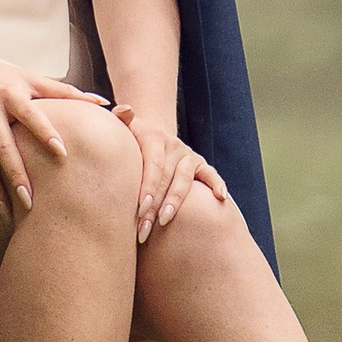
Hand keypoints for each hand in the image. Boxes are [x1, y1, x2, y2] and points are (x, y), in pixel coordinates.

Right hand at [0, 46, 98, 215]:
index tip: (61, 153)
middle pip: (3, 145)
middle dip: (16, 174)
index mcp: (11, 93)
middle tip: (30, 201)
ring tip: (7, 211)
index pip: (31, 114)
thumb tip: (102, 102)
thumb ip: (62, 92)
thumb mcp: (27, 77)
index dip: (45, 132)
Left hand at [114, 105, 230, 247]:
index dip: (147, 188)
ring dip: (174, 203)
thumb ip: (120, 118)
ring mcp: (187, 155)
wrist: (150, 134)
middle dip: (154, 206)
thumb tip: (125, 111)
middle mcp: (173, 145)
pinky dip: (217, 184)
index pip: (153, 165)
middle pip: (165, 179)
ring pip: (184, 181)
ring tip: (164, 221)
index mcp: (154, 137)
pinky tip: (221, 198)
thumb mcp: (124, 127)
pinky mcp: (199, 164)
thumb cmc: (130, 140)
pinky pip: (210, 174)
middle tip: (143, 230)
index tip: (139, 210)